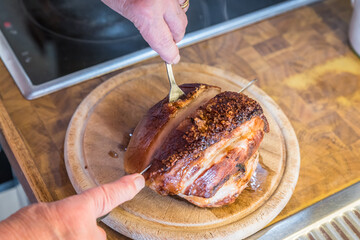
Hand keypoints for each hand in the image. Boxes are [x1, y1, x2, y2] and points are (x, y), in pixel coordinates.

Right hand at [0, 174, 144, 239]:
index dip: (125, 188)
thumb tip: (75, 220)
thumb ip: (69, 214)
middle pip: (96, 232)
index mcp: (77, 212)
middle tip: (56, 235)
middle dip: (81, 233)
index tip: (138, 181)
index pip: (108, 195)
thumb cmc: (19, 234)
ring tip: (53, 239)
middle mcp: (88, 233)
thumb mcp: (43, 213)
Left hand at [102, 0, 188, 63]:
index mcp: (146, 11)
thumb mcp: (120, 5)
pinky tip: (163, 1)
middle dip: (173, 37)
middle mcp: (162, 0)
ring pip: (183, 10)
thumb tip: (154, 33)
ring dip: (175, 18)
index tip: (172, 58)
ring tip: (162, 18)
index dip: (169, 54)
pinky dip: (174, 1)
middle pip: (179, 29)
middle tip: (166, 40)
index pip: (165, 42)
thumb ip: (141, 21)